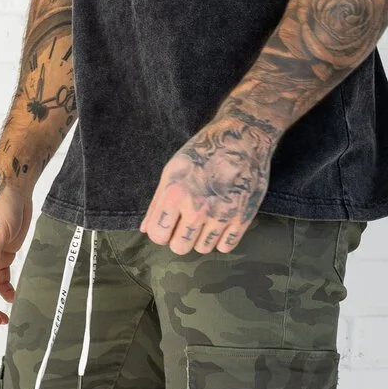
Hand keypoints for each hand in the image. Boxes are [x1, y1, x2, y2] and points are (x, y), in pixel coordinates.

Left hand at [139, 111, 275, 255]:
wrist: (242, 138)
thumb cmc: (203, 150)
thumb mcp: (172, 170)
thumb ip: (157, 202)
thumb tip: (145, 229)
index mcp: (175, 195)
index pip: (158, 235)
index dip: (161, 232)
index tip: (167, 226)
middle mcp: (196, 209)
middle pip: (180, 247)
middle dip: (179, 238)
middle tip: (186, 225)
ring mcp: (221, 215)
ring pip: (203, 249)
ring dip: (201, 239)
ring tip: (205, 221)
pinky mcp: (242, 218)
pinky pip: (226, 246)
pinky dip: (221, 239)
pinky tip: (220, 224)